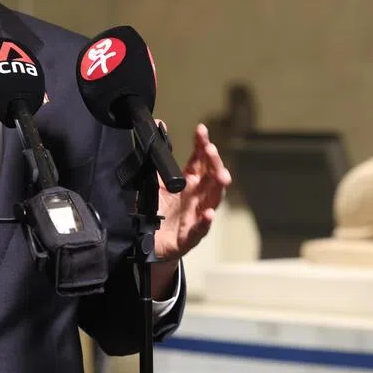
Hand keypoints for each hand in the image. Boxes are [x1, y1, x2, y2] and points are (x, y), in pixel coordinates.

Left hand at [154, 122, 232, 261]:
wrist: (149, 244)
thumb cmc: (157, 214)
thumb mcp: (153, 184)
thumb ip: (156, 160)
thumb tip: (157, 128)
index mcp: (189, 184)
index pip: (200, 161)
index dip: (202, 145)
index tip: (201, 130)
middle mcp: (197, 198)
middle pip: (211, 177)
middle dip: (214, 163)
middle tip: (210, 149)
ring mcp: (196, 217)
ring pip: (213, 200)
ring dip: (219, 188)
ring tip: (222, 176)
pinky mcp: (189, 237)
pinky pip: (200, 229)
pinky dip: (205, 222)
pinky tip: (208, 213)